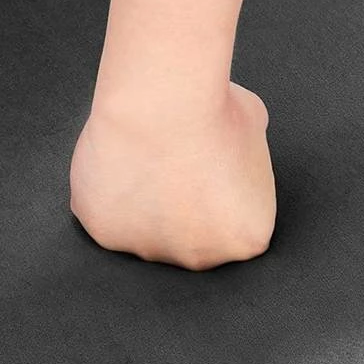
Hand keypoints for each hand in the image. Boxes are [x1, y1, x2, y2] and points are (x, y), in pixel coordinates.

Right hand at [70, 82, 275, 270]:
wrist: (163, 105)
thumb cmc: (213, 113)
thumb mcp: (255, 135)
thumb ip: (246, 163)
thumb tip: (233, 152)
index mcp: (247, 238)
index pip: (234, 228)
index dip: (219, 194)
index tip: (207, 170)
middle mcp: (202, 258)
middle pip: (190, 240)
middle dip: (183, 209)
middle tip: (173, 168)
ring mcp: (153, 251)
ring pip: (146, 232)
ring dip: (144, 207)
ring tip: (145, 162)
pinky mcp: (109, 236)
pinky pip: (107, 220)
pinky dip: (108, 197)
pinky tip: (117, 167)